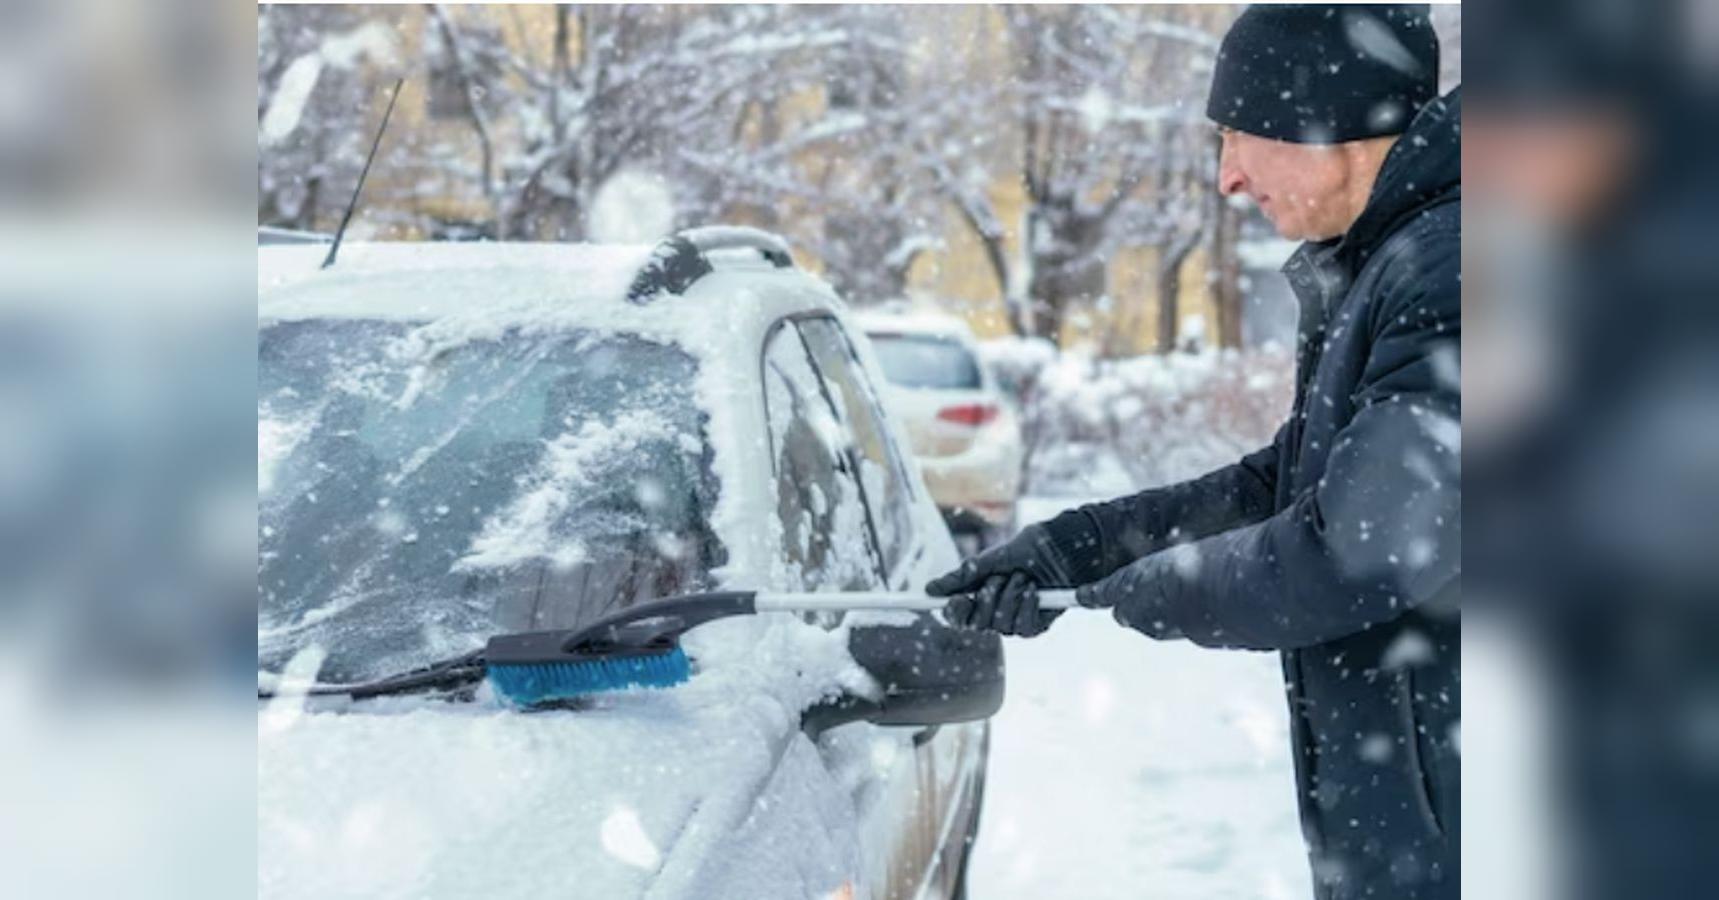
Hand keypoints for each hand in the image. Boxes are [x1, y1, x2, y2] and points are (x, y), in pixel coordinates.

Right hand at [926, 523, 1085, 636]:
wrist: (1062, 550)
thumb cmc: (1027, 551)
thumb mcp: (990, 560)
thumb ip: (962, 576)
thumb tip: (931, 589)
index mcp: (978, 597)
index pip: (958, 615)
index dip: (955, 611)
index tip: (956, 600)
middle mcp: (993, 613)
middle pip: (977, 623)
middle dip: (988, 597)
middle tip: (1000, 578)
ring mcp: (1014, 622)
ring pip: (1000, 624)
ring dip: (1011, 596)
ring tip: (1023, 577)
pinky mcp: (1035, 626)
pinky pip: (1023, 627)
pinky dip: (1027, 604)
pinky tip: (1035, 589)